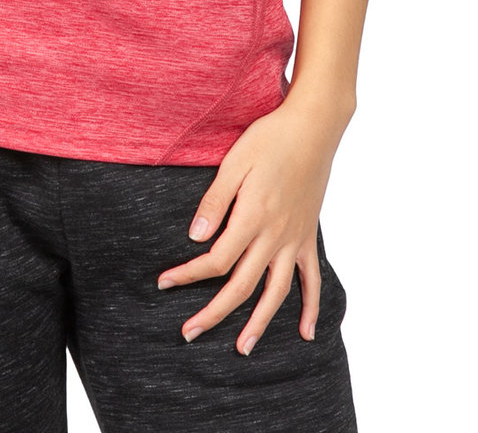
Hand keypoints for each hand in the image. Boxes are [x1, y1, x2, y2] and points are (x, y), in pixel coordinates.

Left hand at [156, 93, 347, 355]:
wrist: (313, 127)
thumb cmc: (269, 138)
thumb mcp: (235, 162)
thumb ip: (215, 201)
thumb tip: (195, 237)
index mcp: (252, 217)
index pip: (215, 260)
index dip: (187, 275)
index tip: (164, 283)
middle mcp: (274, 236)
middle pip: (241, 285)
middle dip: (214, 313)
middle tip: (189, 333)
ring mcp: (294, 239)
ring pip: (276, 292)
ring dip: (259, 323)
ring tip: (242, 350)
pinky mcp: (309, 236)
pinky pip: (312, 279)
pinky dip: (311, 307)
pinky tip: (306, 333)